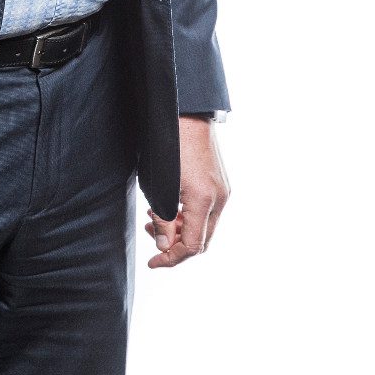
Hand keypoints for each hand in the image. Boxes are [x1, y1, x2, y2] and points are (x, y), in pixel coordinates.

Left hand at [145, 115, 230, 267]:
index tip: (153, 262)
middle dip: (175, 243)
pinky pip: (207, 210)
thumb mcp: (159, 185)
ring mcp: (223, 189)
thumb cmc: (169, 144)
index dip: (172, 258)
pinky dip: (188, 215)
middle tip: (151, 232)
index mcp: (205, 200)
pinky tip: (169, 205)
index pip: (193, 246)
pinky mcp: (220, 181)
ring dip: (180, 228)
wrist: (186, 112)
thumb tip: (164, 246)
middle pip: (201, 239)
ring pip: (204, 225)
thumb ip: (162, 218)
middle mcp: (220, 198)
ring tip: (155, 216)